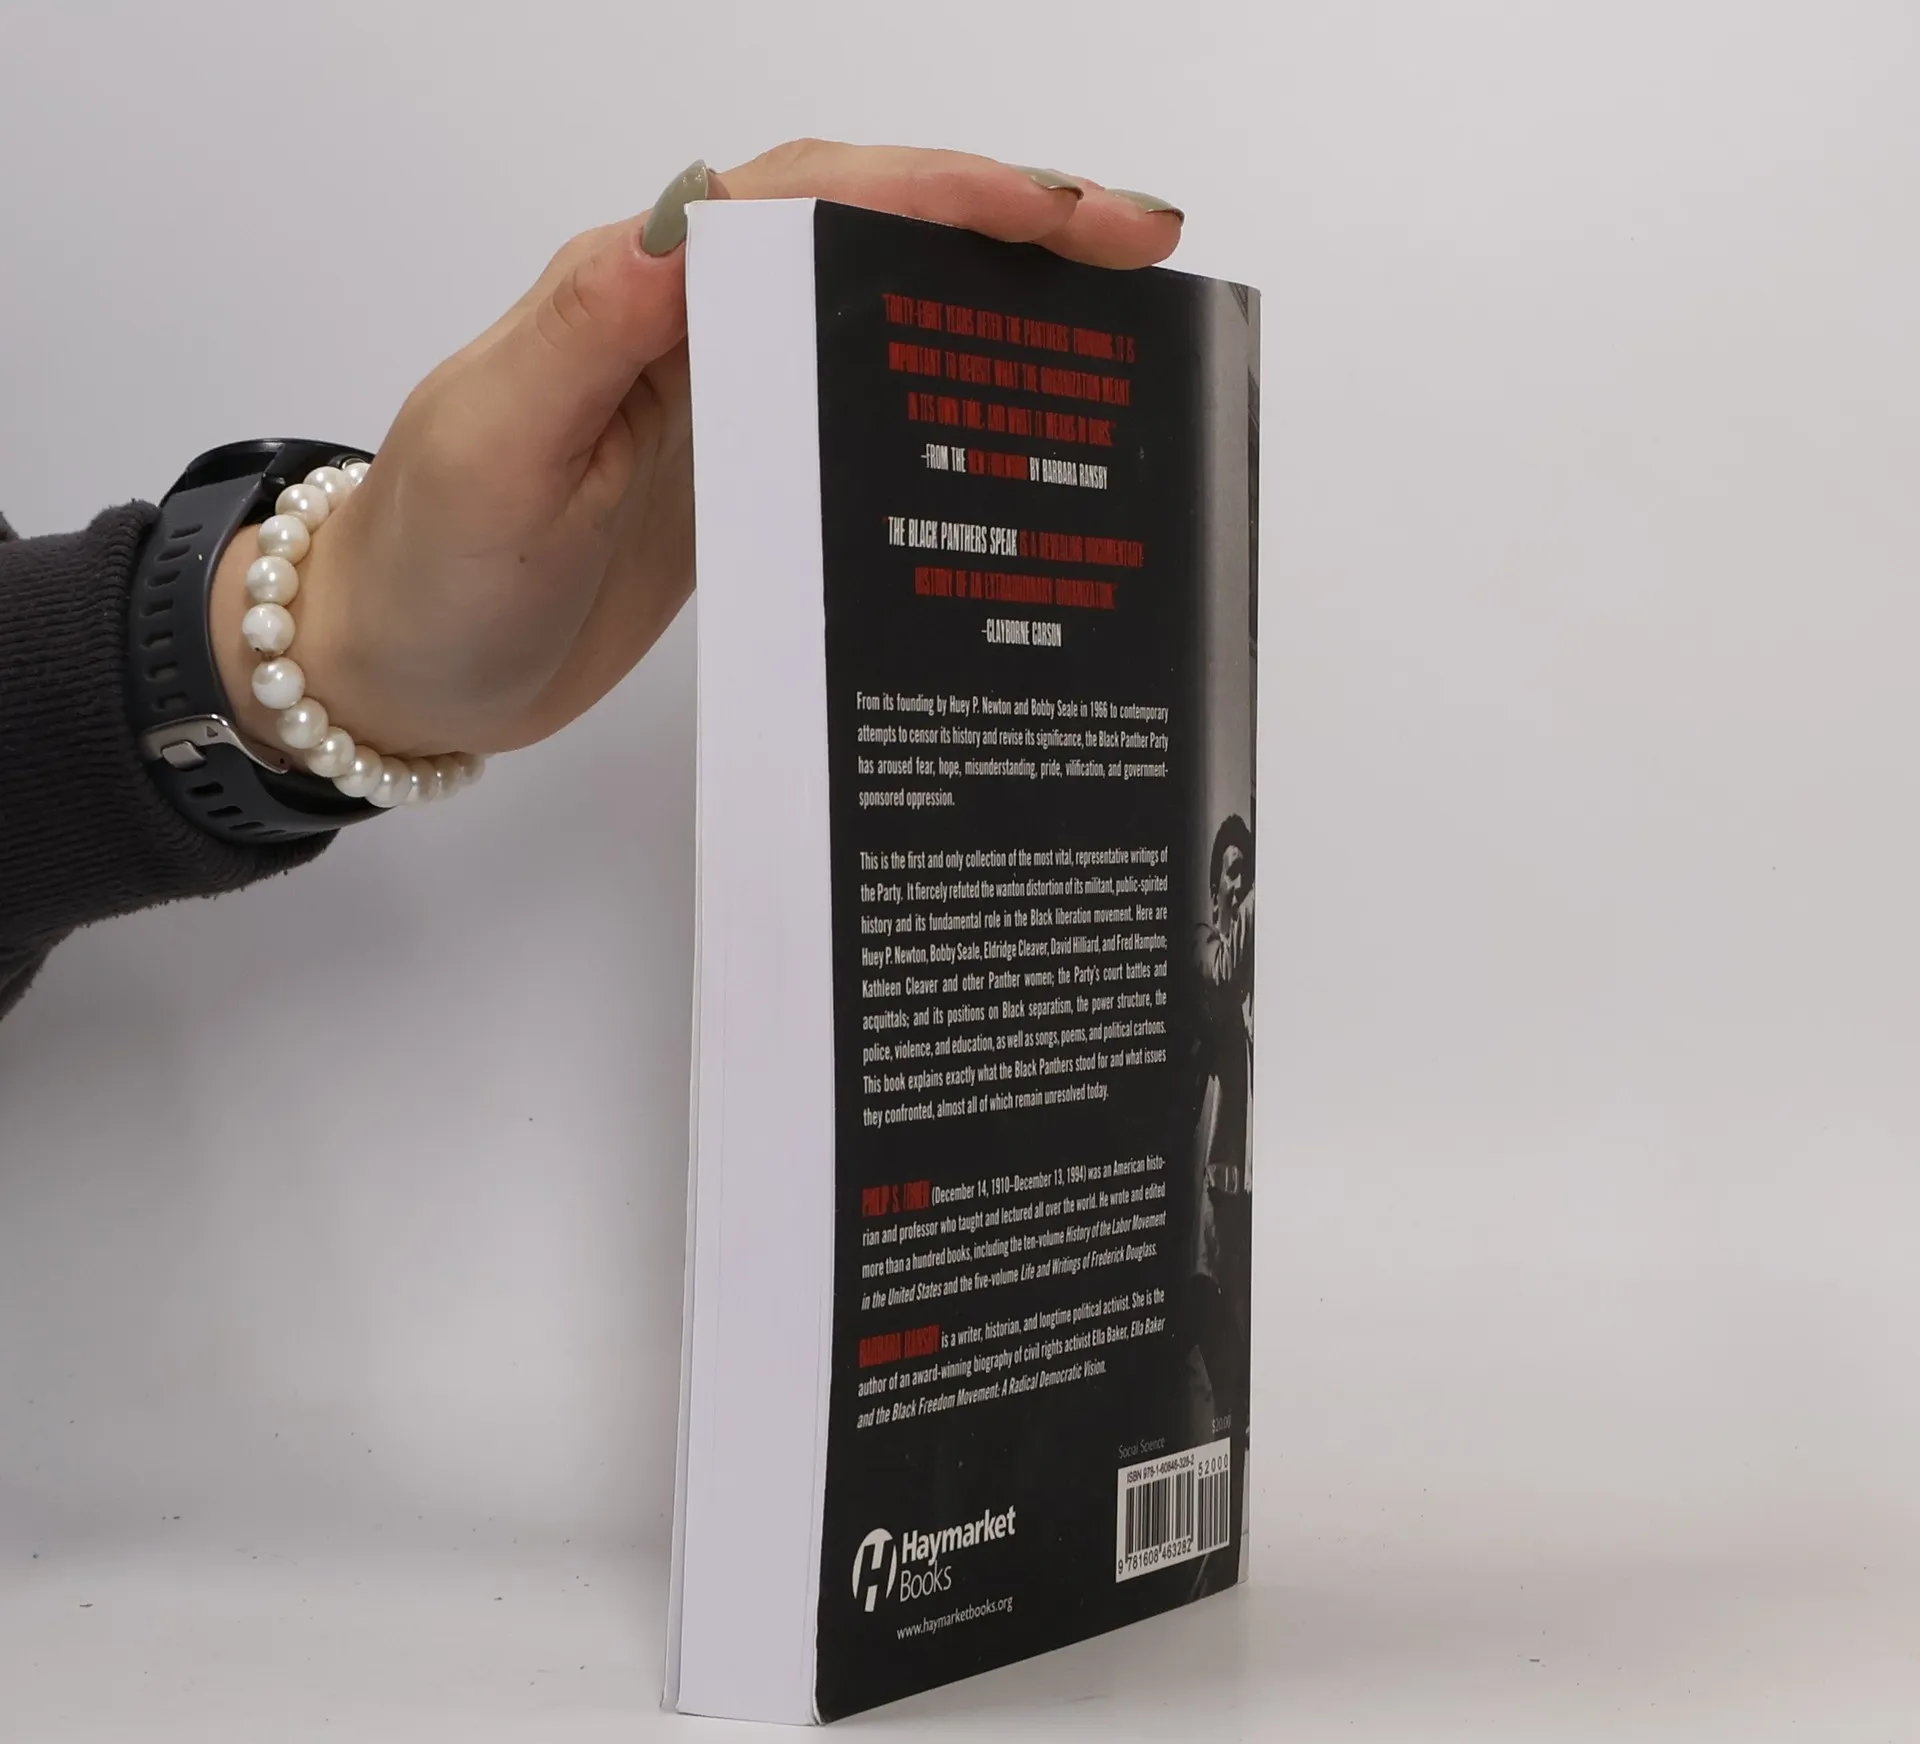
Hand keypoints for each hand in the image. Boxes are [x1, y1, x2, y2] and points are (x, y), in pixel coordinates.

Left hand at [211, 142, 1184, 760]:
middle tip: (1136, 247)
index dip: (945, 192)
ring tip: (1108, 320)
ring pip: (874, 308)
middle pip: (867, 233)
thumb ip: (584, 332)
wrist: (398, 669)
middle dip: (1006, 223)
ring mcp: (718, 394)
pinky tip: (1006, 419)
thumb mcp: (490, 448)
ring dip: (988, 297)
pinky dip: (938, 390)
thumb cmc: (428, 567)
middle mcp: (688, 323)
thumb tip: (688, 220)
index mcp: (637, 291)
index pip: (812, 200)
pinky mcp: (734, 467)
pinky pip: (853, 398)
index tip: (1064, 214)